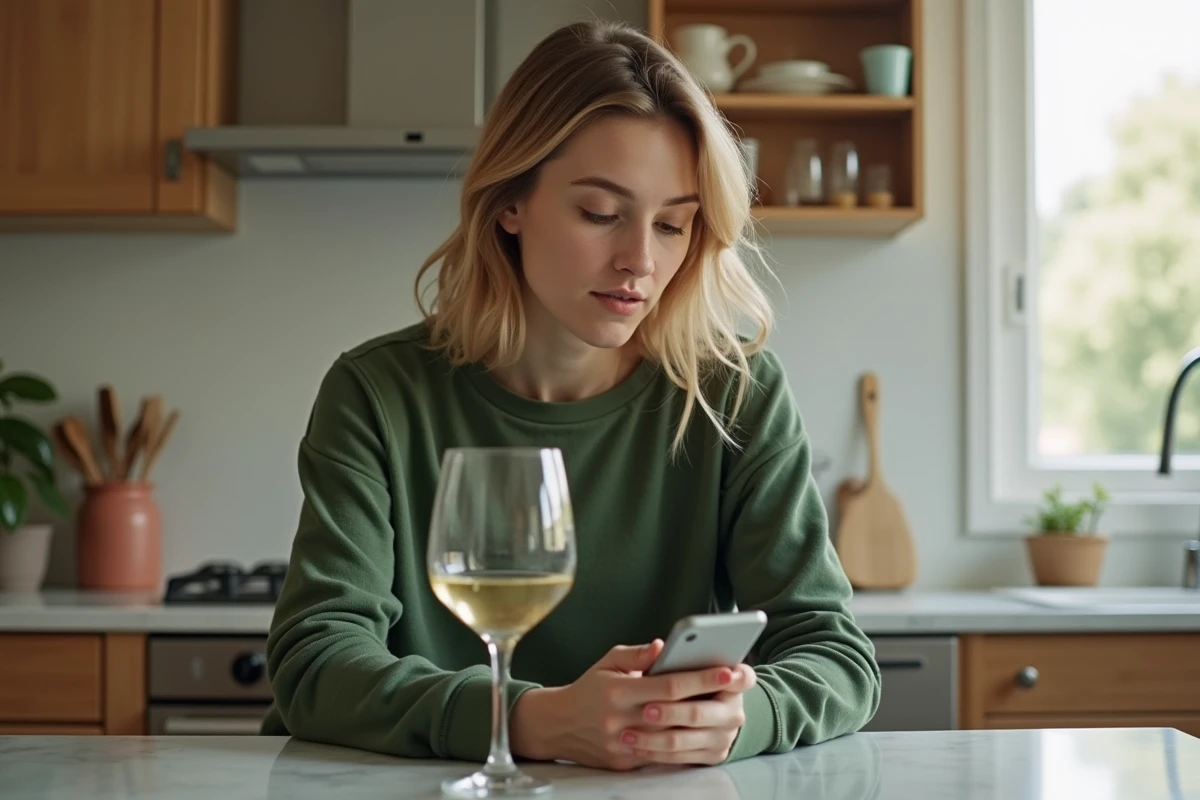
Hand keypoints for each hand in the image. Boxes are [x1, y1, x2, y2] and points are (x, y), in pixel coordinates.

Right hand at [510, 641, 754, 770]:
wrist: (557, 726)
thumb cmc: (588, 689)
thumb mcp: (608, 663)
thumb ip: (637, 655)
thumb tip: (665, 646)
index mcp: (618, 692)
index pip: (669, 685)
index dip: (701, 677)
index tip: (727, 669)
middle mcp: (621, 720)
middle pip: (677, 712)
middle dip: (710, 698)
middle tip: (738, 687)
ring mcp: (624, 745)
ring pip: (673, 737)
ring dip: (702, 723)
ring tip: (726, 708)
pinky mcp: (625, 763)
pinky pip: (661, 754)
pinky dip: (683, 742)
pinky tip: (703, 730)